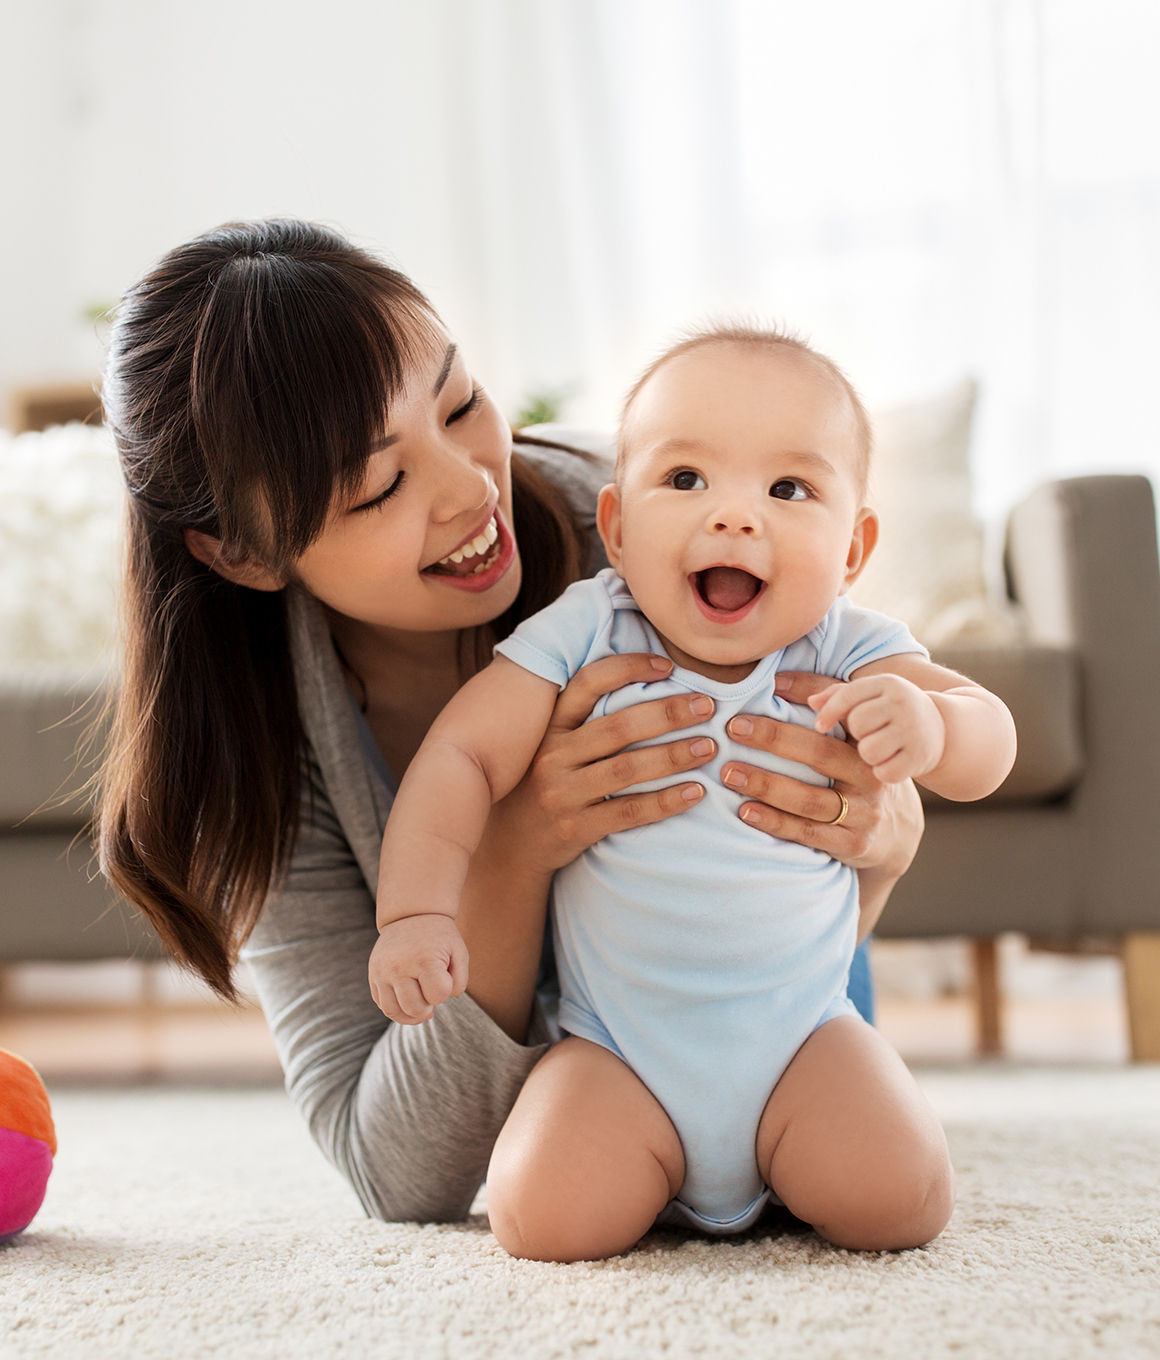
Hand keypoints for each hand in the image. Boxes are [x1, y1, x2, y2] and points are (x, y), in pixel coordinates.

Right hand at [368, 915, 468, 1024]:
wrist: (411, 914)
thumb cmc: (439, 937)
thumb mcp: (459, 953)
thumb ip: (458, 983)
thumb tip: (432, 1011)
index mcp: (424, 960)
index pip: (438, 996)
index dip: (445, 991)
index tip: (444, 976)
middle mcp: (398, 967)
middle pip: (414, 1009)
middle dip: (428, 1005)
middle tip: (431, 989)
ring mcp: (382, 972)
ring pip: (394, 1012)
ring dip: (411, 1015)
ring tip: (421, 1006)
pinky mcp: (372, 975)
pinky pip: (382, 1005)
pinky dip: (396, 1008)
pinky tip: (407, 999)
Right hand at [484, 653, 718, 878]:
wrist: (513, 844)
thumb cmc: (547, 783)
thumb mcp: (554, 744)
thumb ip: (587, 718)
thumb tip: (649, 681)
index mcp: (551, 726)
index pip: (589, 683)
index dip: (629, 668)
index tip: (669, 666)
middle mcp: (553, 755)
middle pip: (618, 727)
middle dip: (668, 713)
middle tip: (707, 707)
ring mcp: (562, 793)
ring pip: (626, 769)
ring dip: (673, 756)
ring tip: (709, 748)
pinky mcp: (575, 828)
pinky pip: (627, 812)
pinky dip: (665, 802)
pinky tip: (695, 792)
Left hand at [718, 671, 922, 880]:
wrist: (896, 828)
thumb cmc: (857, 768)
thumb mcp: (850, 735)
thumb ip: (823, 702)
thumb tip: (776, 680)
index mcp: (867, 742)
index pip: (835, 717)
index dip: (801, 702)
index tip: (754, 702)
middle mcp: (870, 775)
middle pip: (820, 755)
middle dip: (774, 740)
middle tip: (732, 731)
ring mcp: (864, 813)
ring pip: (810, 799)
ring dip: (766, 785)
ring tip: (729, 774)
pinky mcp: (853, 844)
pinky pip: (808, 833)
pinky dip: (774, 822)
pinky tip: (746, 811)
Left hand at [808, 674, 946, 783]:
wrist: (940, 729)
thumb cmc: (890, 711)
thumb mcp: (869, 695)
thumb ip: (835, 694)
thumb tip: (806, 699)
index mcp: (886, 683)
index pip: (848, 694)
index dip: (829, 712)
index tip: (820, 725)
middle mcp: (903, 703)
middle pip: (857, 723)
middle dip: (856, 734)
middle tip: (866, 735)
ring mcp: (914, 730)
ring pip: (869, 750)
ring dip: (867, 755)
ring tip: (876, 750)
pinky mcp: (920, 757)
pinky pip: (885, 771)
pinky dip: (883, 772)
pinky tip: (888, 764)